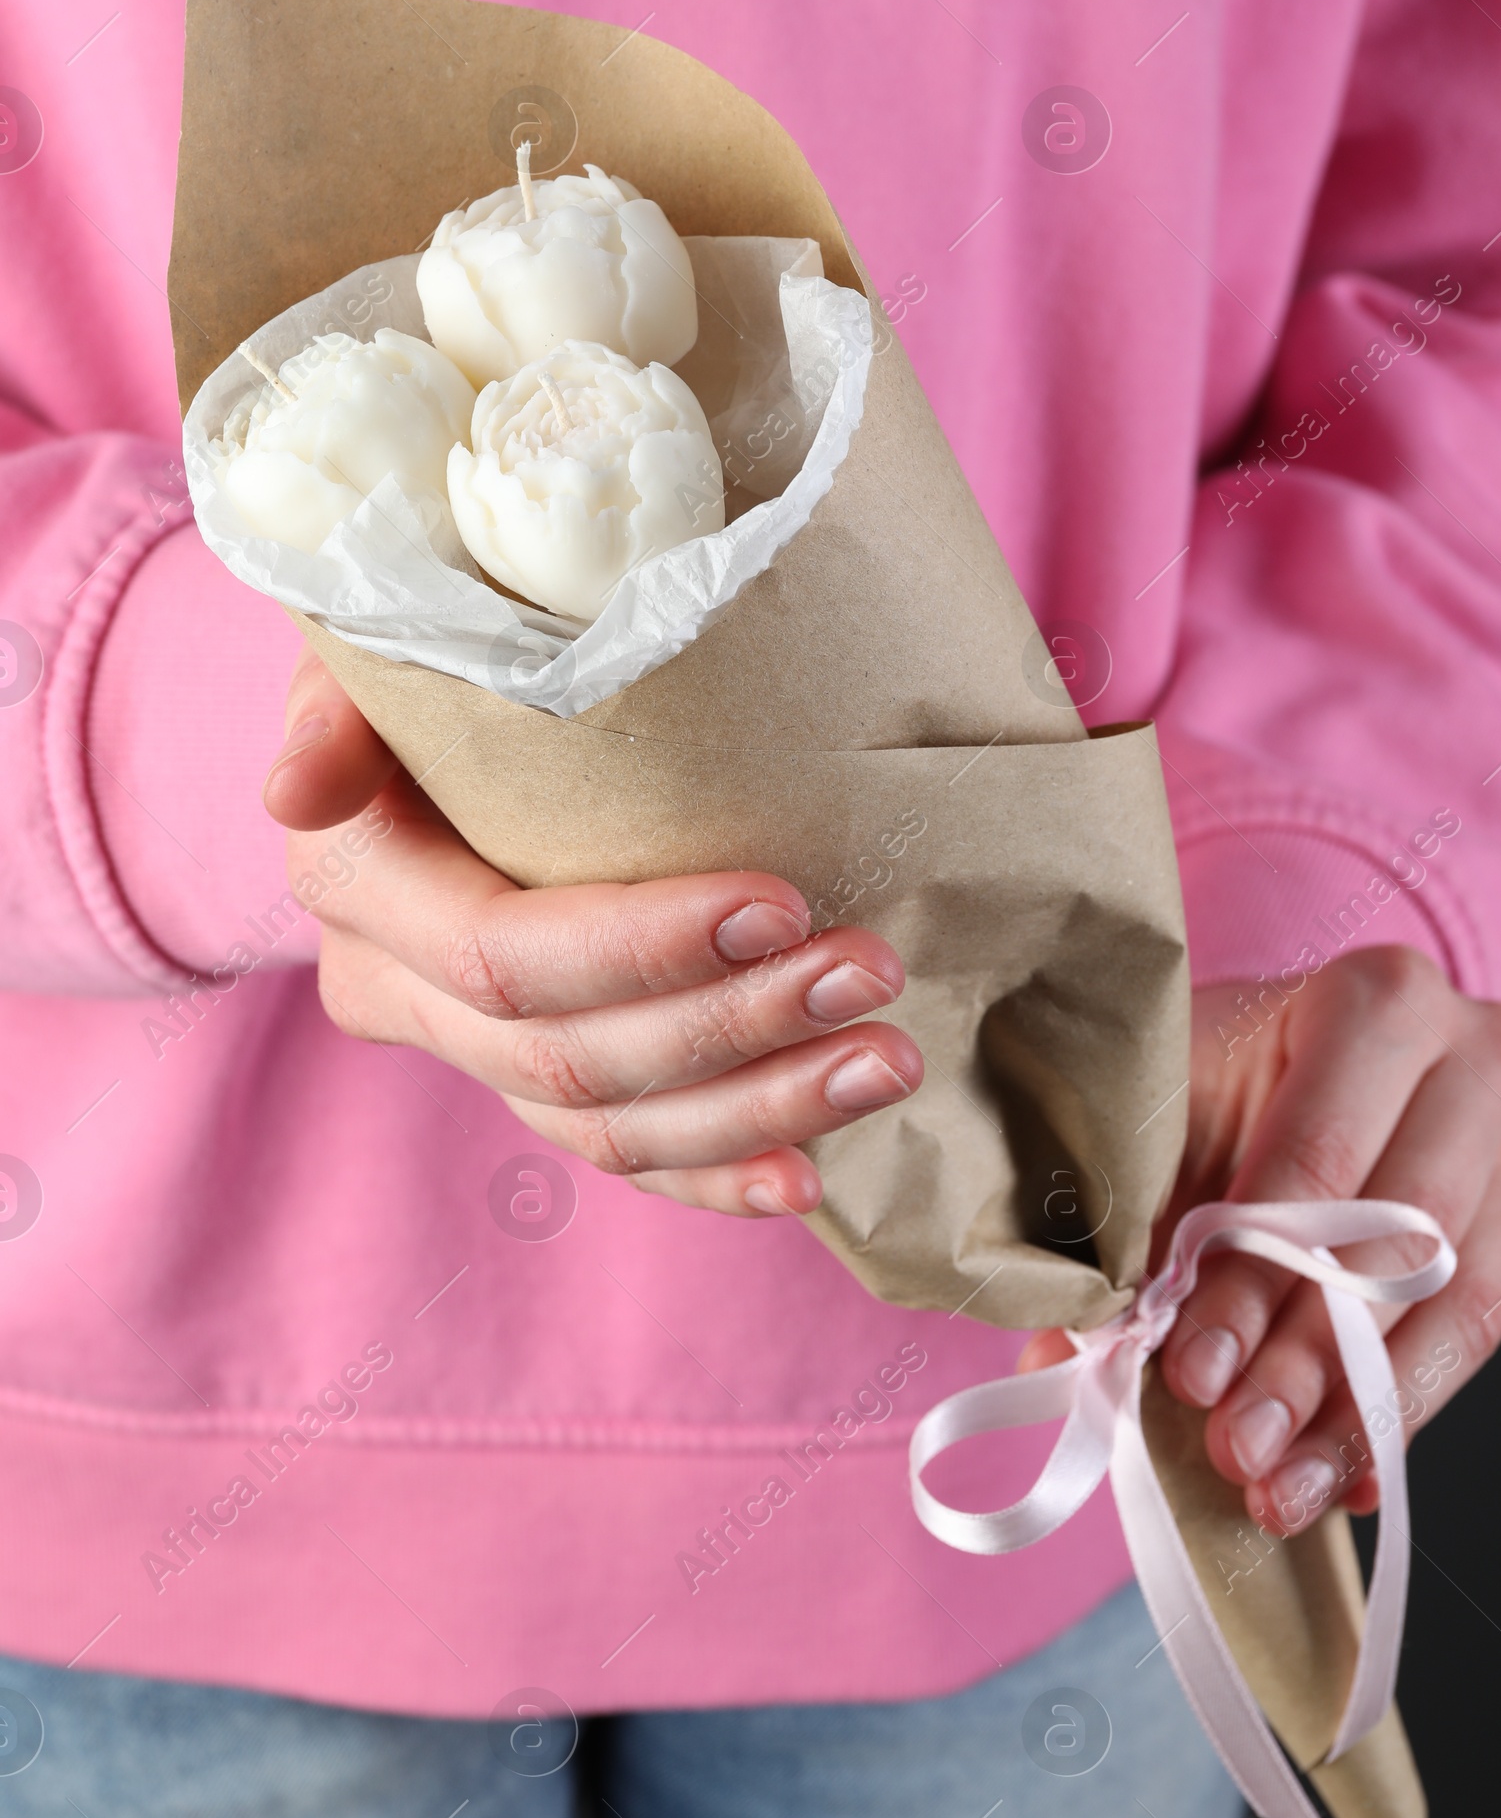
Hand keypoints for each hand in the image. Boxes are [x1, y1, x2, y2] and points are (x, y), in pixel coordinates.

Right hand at [262, 645, 921, 1216]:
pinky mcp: (538, 1088)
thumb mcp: (388, 639)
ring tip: (886, 1060)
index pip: (501, 954)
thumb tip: (297, 787)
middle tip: (873, 973)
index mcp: (357, 884)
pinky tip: (807, 1179)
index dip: (642, 946)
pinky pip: (628, 1159)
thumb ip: (344, 702)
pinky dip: (718, 1176)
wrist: (431, 714)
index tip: (780, 902)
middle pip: (571, 1056)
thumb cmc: (439, 647)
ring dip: (761, 1106)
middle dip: (736, 1024)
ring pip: (609, 1126)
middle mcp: (397, 991)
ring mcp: (468, 1055)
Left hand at [1018, 948, 1500, 1535]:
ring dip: (1354, 1416)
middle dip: (1306, 1361)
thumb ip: (1123, 1225)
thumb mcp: (1153, 1126)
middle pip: (1401, 1239)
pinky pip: (1466, 1344)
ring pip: (1450, 1306)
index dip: (1253, 1274)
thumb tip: (1073, 1354)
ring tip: (1269, 1490)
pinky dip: (1389, 1423)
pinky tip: (1326, 1484)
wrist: (1262, 1068)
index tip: (1189, 1369)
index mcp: (1378, 1000)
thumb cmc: (1198, 1086)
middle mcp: (1472, 1063)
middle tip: (1231, 1445)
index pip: (1322, 1157)